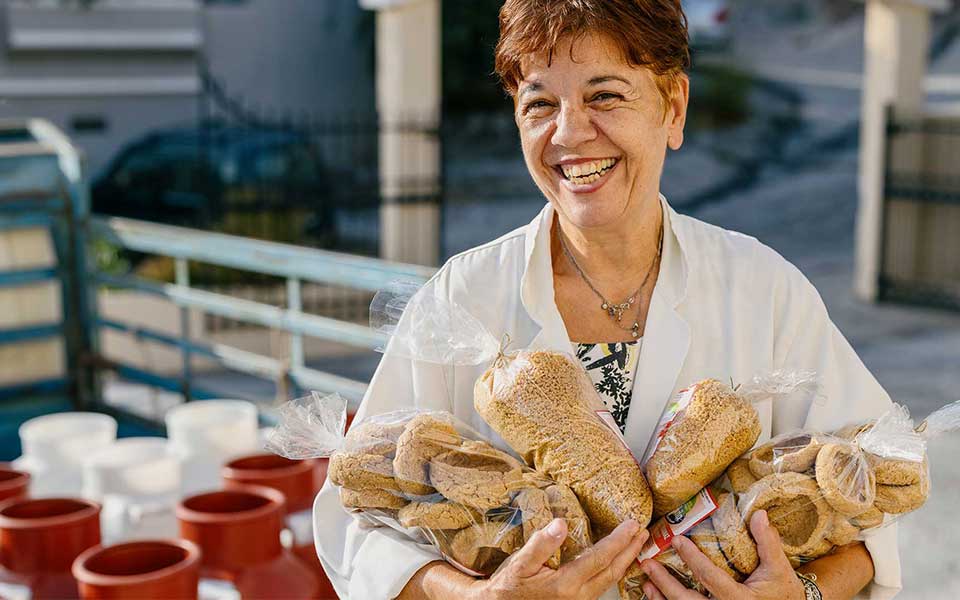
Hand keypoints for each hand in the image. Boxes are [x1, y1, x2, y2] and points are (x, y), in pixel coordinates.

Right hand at [470, 518, 648, 599]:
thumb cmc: (509, 585)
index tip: (632, 524)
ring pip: (609, 581)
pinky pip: (601, 586)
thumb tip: (561, 524)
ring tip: (635, 544)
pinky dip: (613, 571)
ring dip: (625, 561)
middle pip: (612, 571)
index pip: (600, 557)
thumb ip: (541, 544)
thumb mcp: (520, 562)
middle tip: (643, 532)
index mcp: (566, 584)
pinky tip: (616, 561)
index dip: (618, 540)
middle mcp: (578, 595)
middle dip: (630, 550)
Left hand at [638, 510, 803, 599]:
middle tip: (648, 564)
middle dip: (665, 583)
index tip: (677, 540)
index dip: (693, 559)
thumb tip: (759, 514)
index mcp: (739, 599)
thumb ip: (767, 542)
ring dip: (662, 598)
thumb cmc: (782, 592)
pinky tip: (655, 595)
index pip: (710, 577)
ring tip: (646, 582)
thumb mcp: (778, 568)